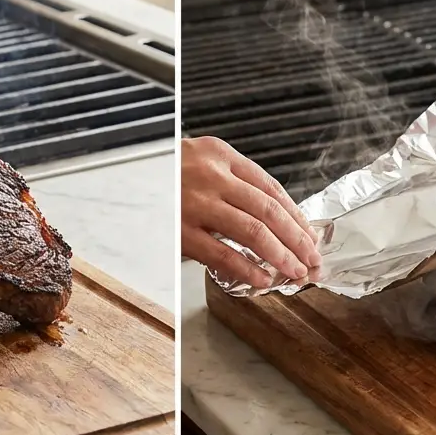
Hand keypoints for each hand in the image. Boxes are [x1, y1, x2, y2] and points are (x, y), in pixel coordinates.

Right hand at [182, 136, 321, 286]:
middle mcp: (212, 176)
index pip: (271, 189)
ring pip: (252, 231)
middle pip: (269, 211)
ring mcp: (195, 203)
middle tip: (311, 260)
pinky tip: (262, 279)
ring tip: (295, 272)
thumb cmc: (169, 171)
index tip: (311, 237)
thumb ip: (234, 181)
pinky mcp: (180, 229)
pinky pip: (221, 253)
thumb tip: (276, 220)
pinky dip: (246, 268)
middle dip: (296, 240)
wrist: (124, 170)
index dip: (297, 217)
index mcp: (222, 155)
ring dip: (280, 256)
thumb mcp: (203, 160)